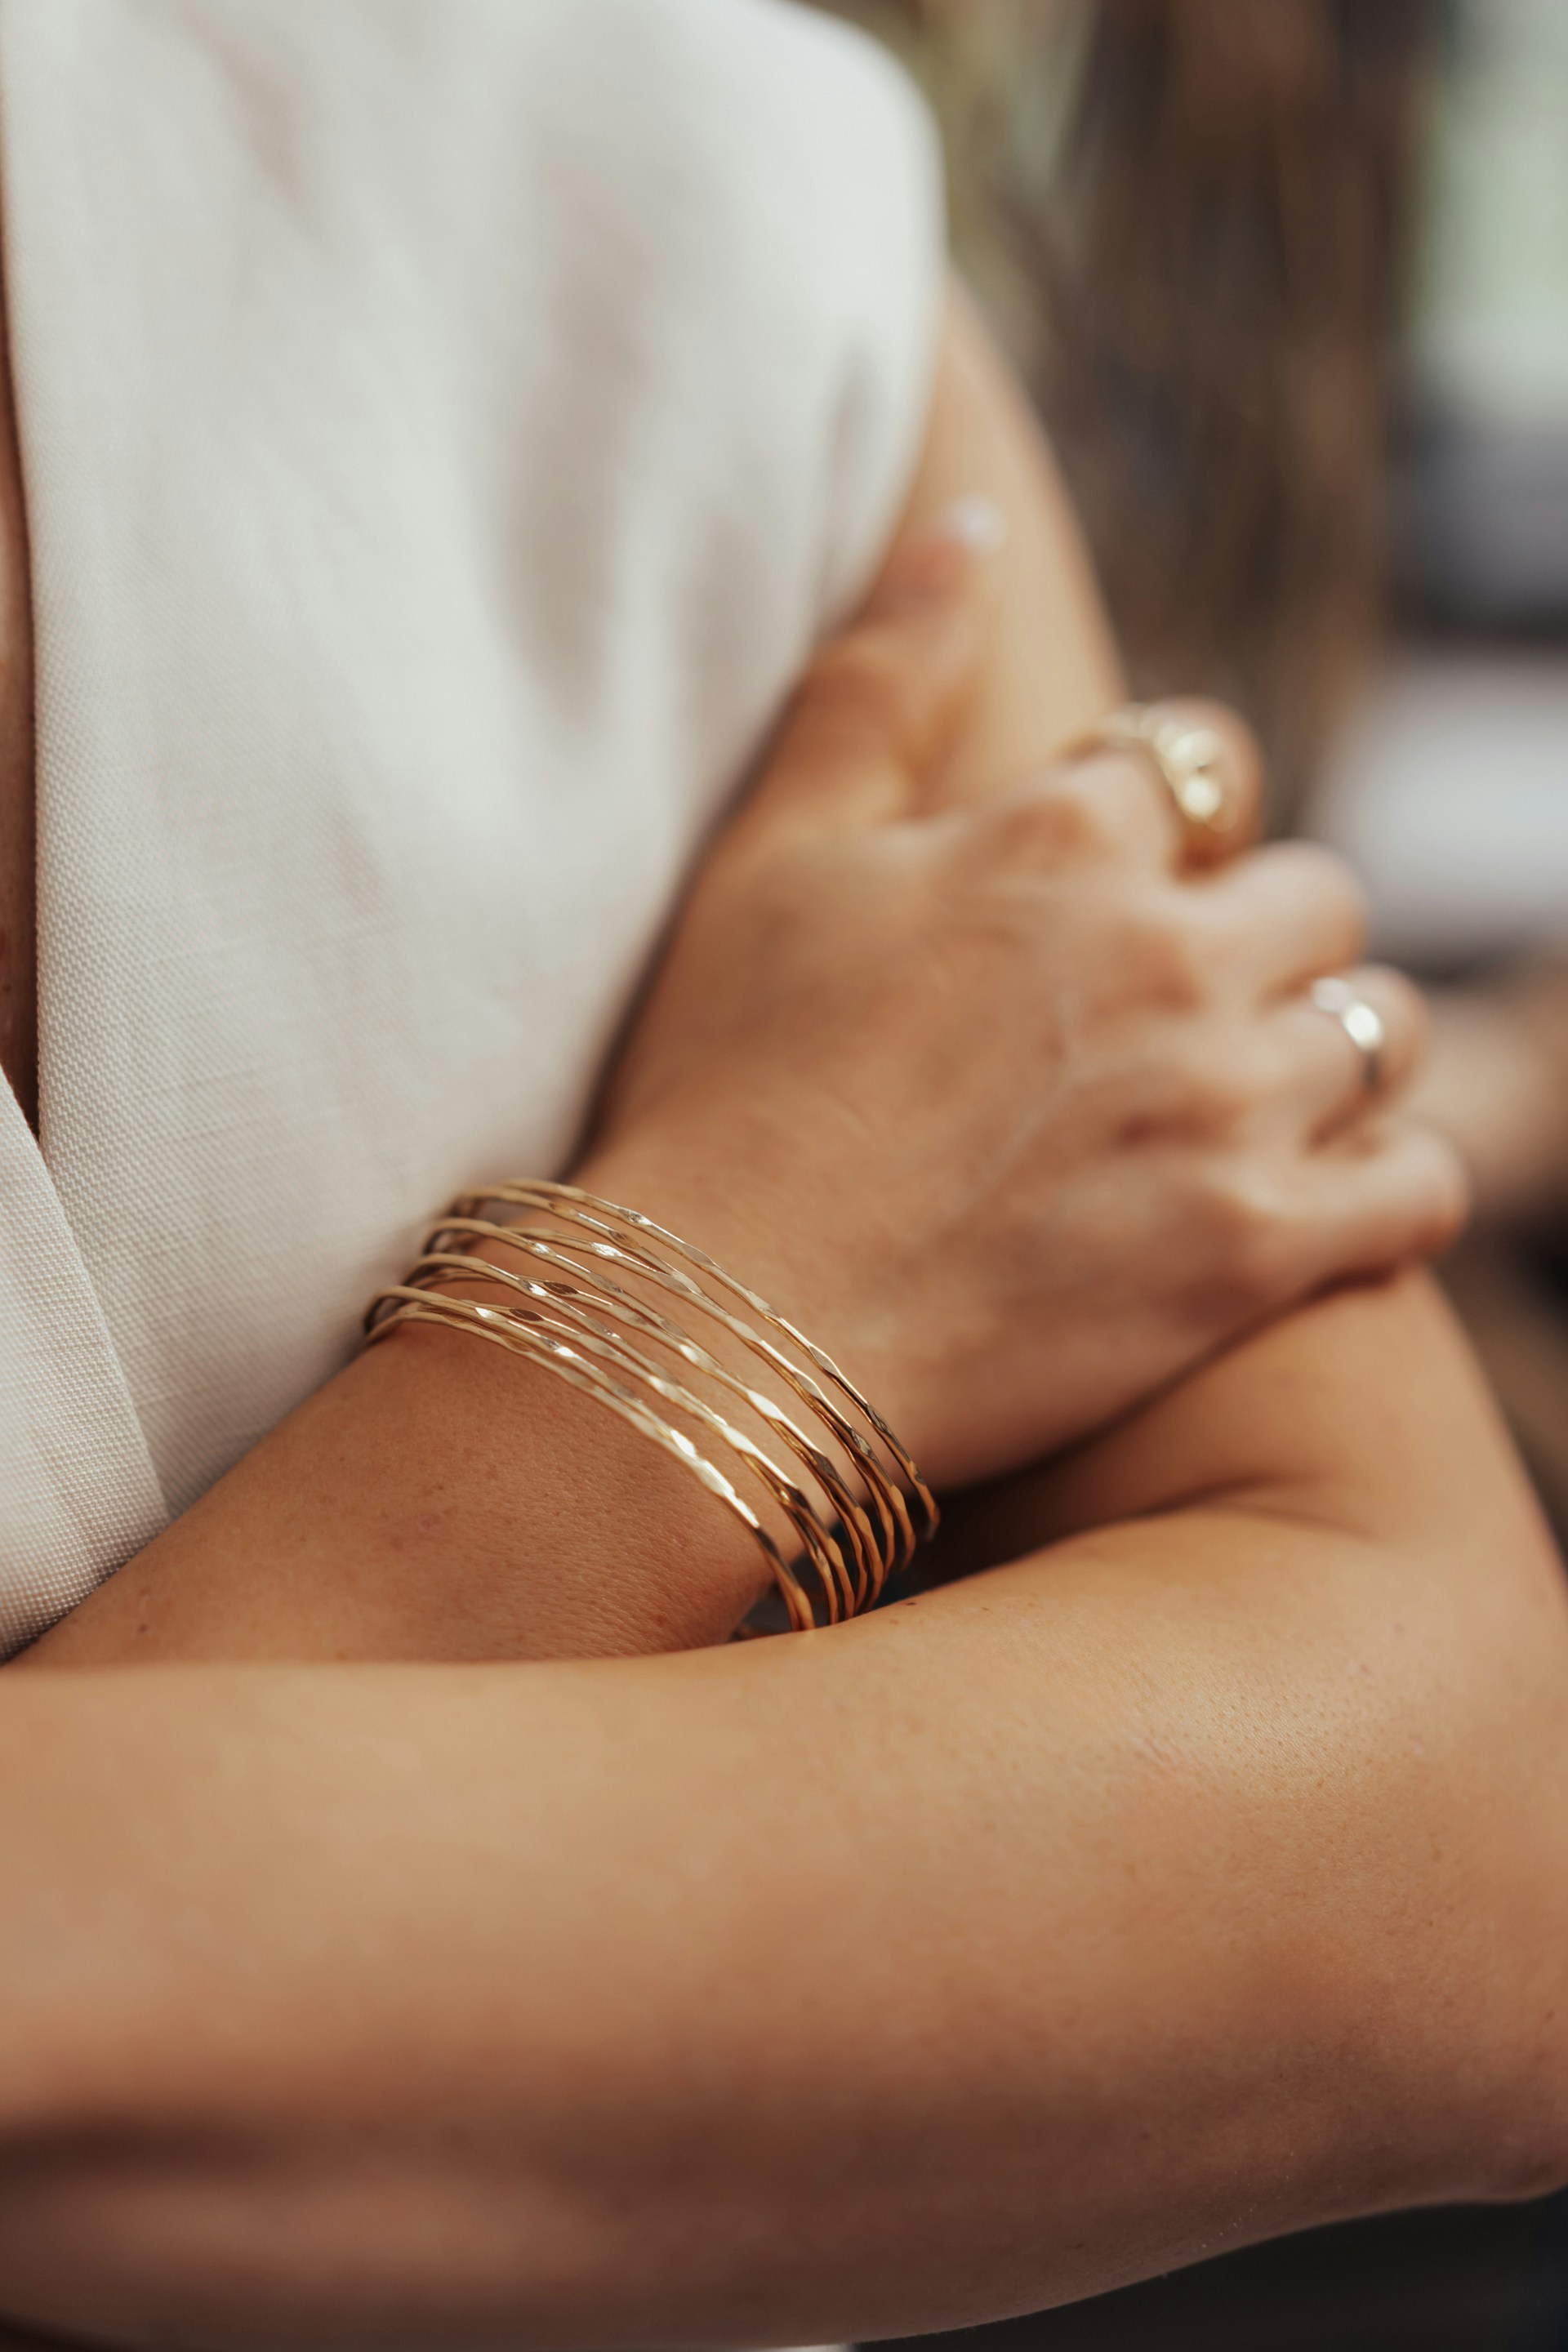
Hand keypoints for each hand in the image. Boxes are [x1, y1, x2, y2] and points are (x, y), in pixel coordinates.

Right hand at [582, 536, 1464, 1492]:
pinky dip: (1393, 1187)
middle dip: (1261, 940)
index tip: (1123, 891)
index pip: (1201, 765)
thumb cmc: (719, 1088)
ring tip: (1247, 1110)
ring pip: (1381, 1032)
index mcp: (1057, 835)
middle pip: (1316, 896)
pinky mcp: (1252, 1251)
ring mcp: (1224, 1104)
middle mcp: (1168, 951)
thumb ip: (883, 674)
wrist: (715, 1329)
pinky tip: (1321, 1204)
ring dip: (1328, 1056)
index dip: (1171, 824)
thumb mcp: (773, 851)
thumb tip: (974, 523)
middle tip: (1177, 1017)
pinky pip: (1421, 1187)